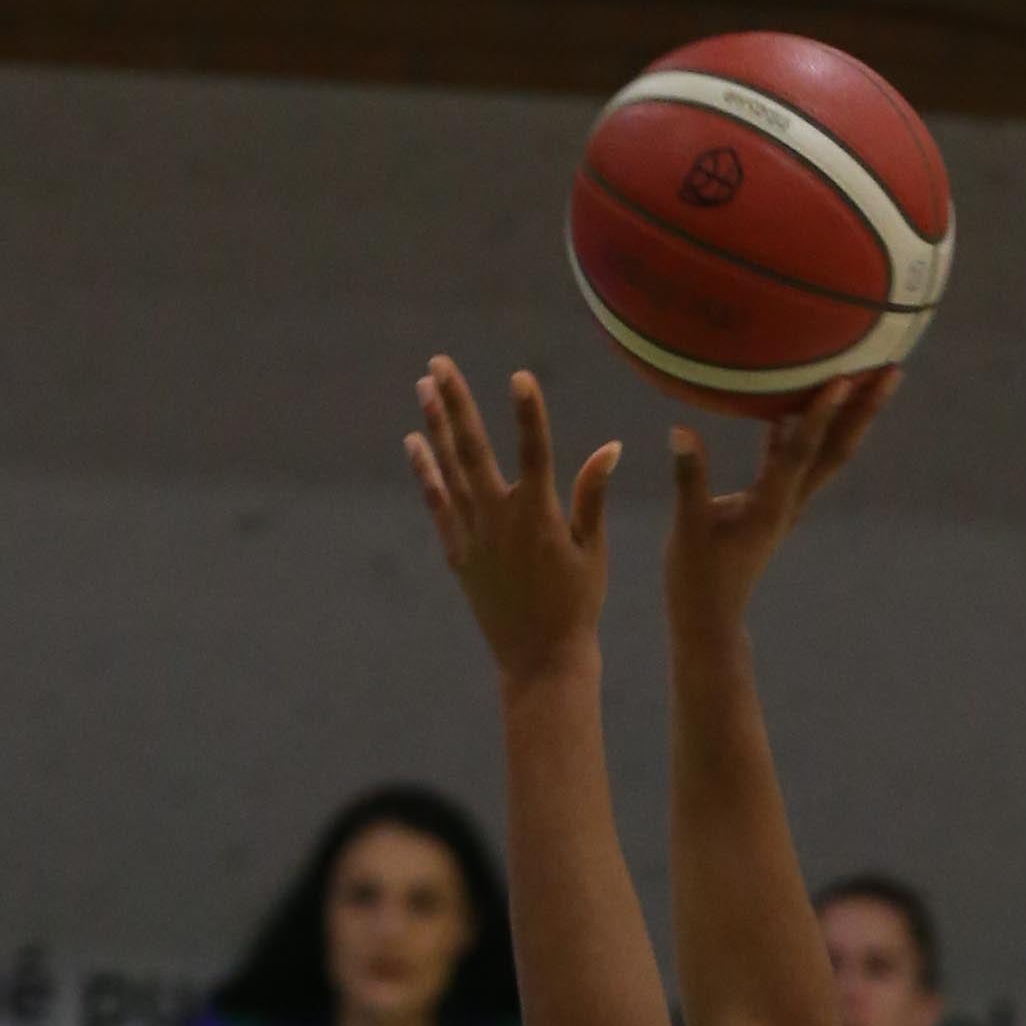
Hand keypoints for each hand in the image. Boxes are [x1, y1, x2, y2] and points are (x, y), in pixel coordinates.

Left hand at [407, 360, 619, 682]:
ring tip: (423, 385)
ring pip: (450, 469)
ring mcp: (474, 537)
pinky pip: (437, 504)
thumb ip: (593, 495)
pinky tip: (414, 441)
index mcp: (541, 516)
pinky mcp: (458, 555)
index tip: (519, 377)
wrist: (540, 661)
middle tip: (438, 363)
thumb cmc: (577, 605)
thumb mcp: (592, 550)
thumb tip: (611, 448)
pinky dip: (426, 473)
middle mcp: (501, 520)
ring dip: (436, 425)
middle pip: (474, 449)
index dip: (528, 413)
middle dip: (456, 402)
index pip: (535, 452)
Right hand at [664, 376, 891, 632]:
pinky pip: (794, 459)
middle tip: (891, 371)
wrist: (711, 620)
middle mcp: (789, 502)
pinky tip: (789, 402)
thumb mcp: (689, 528)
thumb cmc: (697, 579)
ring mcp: (785, 504)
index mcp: (772, 505)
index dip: (821, 414)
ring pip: (824, 453)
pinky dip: (799, 429)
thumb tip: (681, 430)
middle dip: (864, 411)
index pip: (802, 452)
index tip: (844, 377)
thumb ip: (689, 478)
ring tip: (863, 378)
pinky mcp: (773, 506)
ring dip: (846, 417)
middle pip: (837, 449)